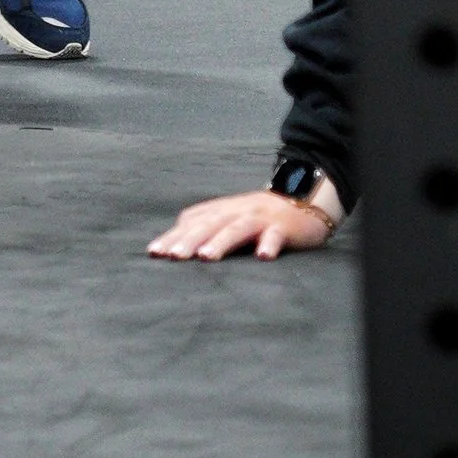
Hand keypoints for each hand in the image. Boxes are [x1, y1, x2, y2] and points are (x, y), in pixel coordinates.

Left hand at [147, 185, 338, 260]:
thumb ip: (204, 226)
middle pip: (210, 224)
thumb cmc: (258, 217)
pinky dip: (269, 244)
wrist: (302, 200)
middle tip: (173, 257)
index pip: (192, 223)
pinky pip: (276, 235)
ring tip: (206, 257)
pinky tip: (263, 257)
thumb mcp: (229, 218)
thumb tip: (173, 240)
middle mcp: (236, 211)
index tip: (154, 253)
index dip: (173, 237)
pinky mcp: (283, 227)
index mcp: (221, 211)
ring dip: (221, 242)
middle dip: (190, 240)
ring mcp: (260, 218)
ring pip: (238, 228)